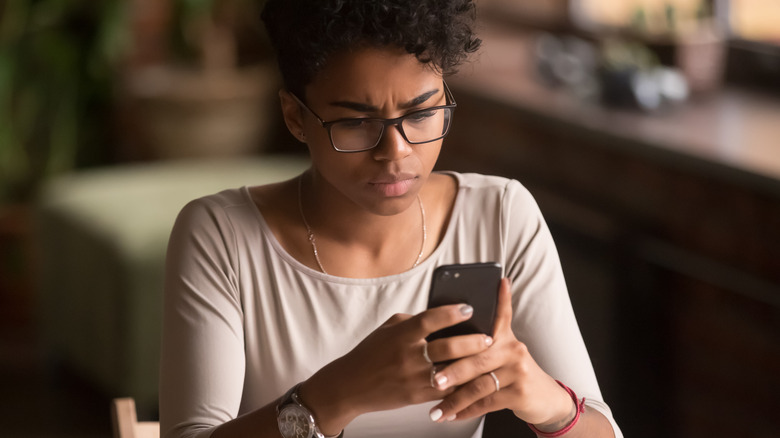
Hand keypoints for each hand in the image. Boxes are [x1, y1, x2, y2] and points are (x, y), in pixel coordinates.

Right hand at [300, 303, 493, 433]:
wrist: (350, 386)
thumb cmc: (370, 353)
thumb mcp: (388, 329)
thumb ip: (413, 321)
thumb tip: (441, 315)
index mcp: (401, 334)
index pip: (430, 319)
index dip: (452, 312)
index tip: (469, 308)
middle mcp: (408, 355)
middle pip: (447, 347)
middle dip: (473, 342)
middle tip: (489, 337)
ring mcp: (413, 378)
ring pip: (451, 371)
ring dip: (472, 365)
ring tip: (487, 359)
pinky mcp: (416, 397)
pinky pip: (445, 391)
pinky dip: (461, 385)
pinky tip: (474, 379)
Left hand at [426, 278, 574, 427]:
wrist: (544, 397)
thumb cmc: (511, 372)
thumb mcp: (502, 352)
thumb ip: (479, 342)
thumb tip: (446, 332)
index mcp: (504, 336)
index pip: (501, 313)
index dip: (501, 297)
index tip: (498, 281)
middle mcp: (513, 349)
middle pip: (477, 357)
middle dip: (452, 370)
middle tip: (432, 379)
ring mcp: (518, 370)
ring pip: (479, 385)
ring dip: (455, 399)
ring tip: (436, 409)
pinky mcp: (520, 392)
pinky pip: (487, 403)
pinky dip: (467, 411)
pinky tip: (452, 416)